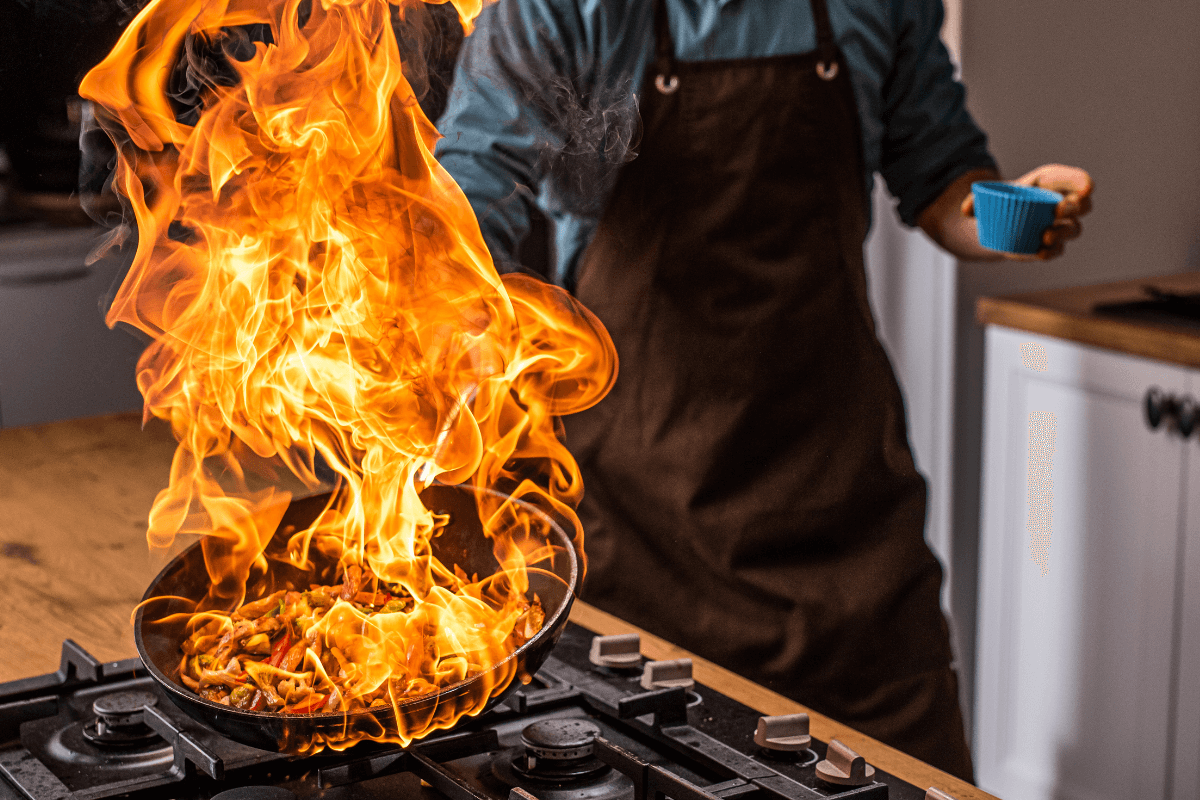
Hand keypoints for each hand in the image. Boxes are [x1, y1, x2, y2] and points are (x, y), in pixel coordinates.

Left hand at [960, 164, 1093, 259]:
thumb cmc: (1000, 201)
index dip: (1082, 182)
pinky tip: (1040, 251)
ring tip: (1046, 235)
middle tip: (1058, 210)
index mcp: (1052, 183)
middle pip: (1082, 205)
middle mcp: (1062, 204)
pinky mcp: (1051, 245)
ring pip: (1073, 229)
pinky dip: (1051, 252)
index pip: (1075, 180)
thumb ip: (974, 199)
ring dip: (1063, 232)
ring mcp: (1060, 226)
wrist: (998, 222)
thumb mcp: (987, 195)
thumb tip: (965, 209)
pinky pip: (1058, 250)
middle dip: (1075, 207)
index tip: (1085, 187)